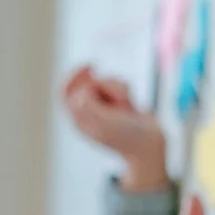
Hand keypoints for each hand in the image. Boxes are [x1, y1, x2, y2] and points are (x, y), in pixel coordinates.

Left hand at [62, 65, 169, 193]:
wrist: (149, 146)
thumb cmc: (126, 137)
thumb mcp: (102, 122)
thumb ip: (87, 105)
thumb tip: (83, 90)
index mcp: (78, 119)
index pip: (65, 92)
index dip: (73, 76)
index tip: (90, 68)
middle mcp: (88, 113)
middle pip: (88, 83)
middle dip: (105, 85)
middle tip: (118, 96)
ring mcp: (104, 108)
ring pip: (105, 82)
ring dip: (118, 90)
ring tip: (127, 108)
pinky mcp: (118, 104)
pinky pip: (117, 85)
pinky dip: (126, 91)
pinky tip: (132, 106)